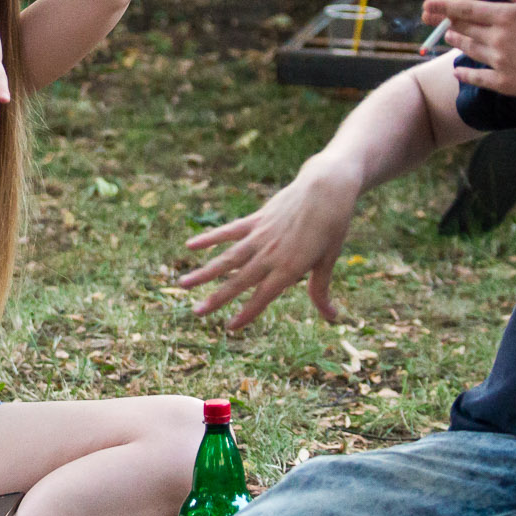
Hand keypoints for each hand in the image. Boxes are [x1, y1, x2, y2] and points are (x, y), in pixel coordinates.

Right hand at [179, 167, 358, 329]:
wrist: (327, 187)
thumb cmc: (332, 226)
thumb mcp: (329, 260)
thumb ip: (321, 290)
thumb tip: (331, 316)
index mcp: (290, 268)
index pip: (264, 296)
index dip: (247, 313)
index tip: (230, 327)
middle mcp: (271, 254)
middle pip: (239, 280)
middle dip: (217, 298)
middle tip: (196, 313)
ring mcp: (261, 236)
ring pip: (228, 258)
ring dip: (205, 272)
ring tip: (183, 283)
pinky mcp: (256, 220)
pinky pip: (229, 231)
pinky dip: (210, 238)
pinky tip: (190, 245)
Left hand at [426, 0, 515, 99]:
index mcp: (507, 16)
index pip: (465, 9)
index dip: (442, 6)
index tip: (425, 4)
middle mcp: (497, 38)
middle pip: (463, 29)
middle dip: (445, 23)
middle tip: (433, 19)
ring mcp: (498, 61)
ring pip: (467, 49)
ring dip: (455, 42)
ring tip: (449, 37)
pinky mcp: (502, 83)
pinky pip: (475, 77)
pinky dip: (464, 73)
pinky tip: (457, 71)